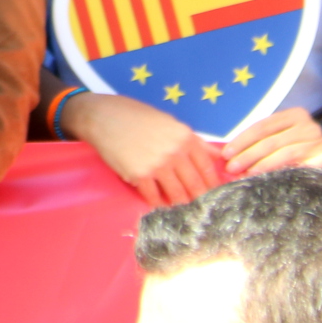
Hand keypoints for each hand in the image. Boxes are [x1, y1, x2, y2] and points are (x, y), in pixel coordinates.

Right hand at [59, 90, 225, 207]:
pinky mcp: (138, 175)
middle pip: (195, 186)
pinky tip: (158, 201)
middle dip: (199, 199)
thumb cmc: (135, 115)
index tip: (214, 194)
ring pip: (177, 195)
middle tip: (201, 207)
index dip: (212, 185)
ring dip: (179, 203)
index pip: (208, 169)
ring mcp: (156, 165)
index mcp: (185, 137)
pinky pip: (153, 197)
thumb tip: (220, 157)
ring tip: (180, 207)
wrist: (101, 116)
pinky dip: (157, 202)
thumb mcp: (169, 121)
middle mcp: (174, 152)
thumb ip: (195, 141)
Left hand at [222, 106, 321, 175]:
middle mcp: (308, 126)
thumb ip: (261, 140)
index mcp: (294, 114)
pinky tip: (268, 179)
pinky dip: (281, 173)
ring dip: (261, 165)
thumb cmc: (298, 146)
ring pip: (283, 153)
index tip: (226, 154)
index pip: (261, 127)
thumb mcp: (280, 136)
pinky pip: (299, 167)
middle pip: (270, 140)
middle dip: (247, 154)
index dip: (241, 140)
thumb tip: (230, 153)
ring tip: (245, 173)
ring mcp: (318, 142)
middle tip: (231, 167)